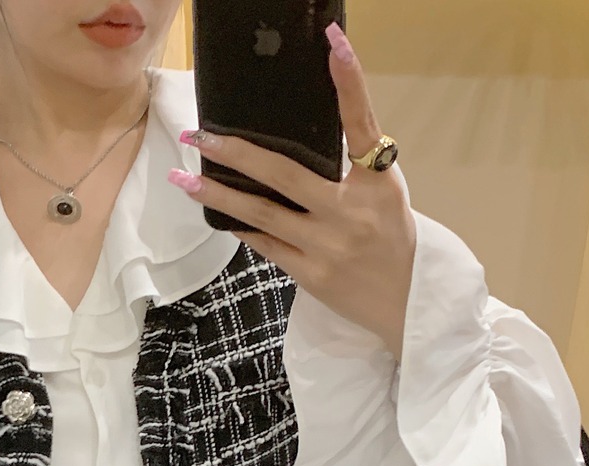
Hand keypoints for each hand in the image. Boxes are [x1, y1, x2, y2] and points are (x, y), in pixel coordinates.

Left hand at [169, 21, 415, 361]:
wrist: (404, 299)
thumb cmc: (389, 235)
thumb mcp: (384, 190)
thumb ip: (351, 162)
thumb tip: (296, 134)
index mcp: (377, 181)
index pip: (360, 123)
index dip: (349, 82)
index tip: (333, 43)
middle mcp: (351, 210)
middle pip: (284, 174)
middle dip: (236, 153)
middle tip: (198, 136)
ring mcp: (329, 246)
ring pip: (263, 213)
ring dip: (219, 195)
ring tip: (183, 179)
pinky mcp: (313, 275)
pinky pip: (267, 245)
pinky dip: (242, 226)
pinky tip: (217, 213)